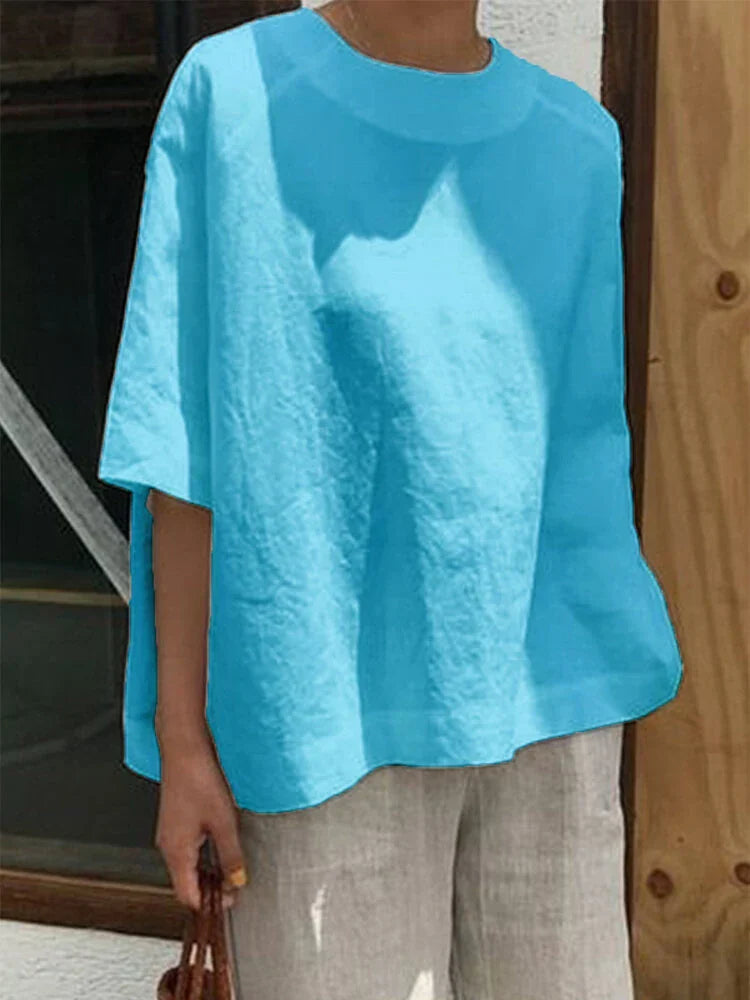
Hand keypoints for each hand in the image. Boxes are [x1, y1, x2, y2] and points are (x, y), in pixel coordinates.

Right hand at [154, 727, 248, 910]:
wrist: (184, 748)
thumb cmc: (199, 780)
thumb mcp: (224, 822)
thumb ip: (231, 856)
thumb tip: (238, 880)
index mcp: (176, 852)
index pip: (186, 895)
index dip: (208, 904)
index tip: (230, 901)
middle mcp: (168, 846)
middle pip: (186, 882)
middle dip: (210, 889)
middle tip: (235, 886)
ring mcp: (169, 833)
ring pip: (187, 865)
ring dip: (208, 872)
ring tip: (231, 868)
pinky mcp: (175, 821)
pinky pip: (187, 849)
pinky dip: (203, 855)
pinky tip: (220, 846)